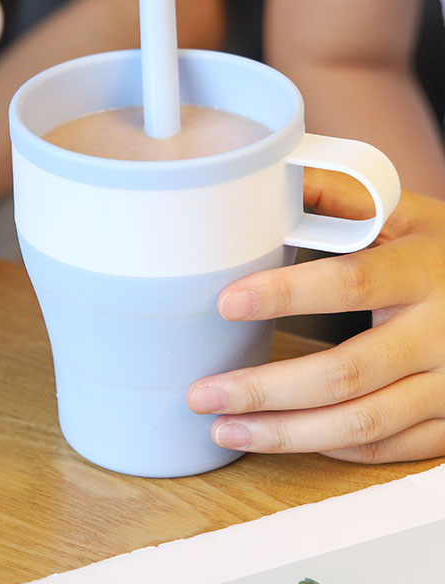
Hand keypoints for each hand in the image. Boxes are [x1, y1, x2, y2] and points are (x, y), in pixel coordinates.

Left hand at [186, 168, 444, 463]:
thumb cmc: (437, 248)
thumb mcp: (400, 211)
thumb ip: (336, 197)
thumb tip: (262, 177)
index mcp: (421, 270)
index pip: (349, 283)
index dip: (285, 295)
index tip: (224, 302)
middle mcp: (439, 334)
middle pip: (346, 373)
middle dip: (265, 388)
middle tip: (201, 393)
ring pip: (361, 422)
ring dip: (285, 432)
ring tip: (222, 428)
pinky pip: (384, 446)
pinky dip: (328, 446)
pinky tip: (281, 436)